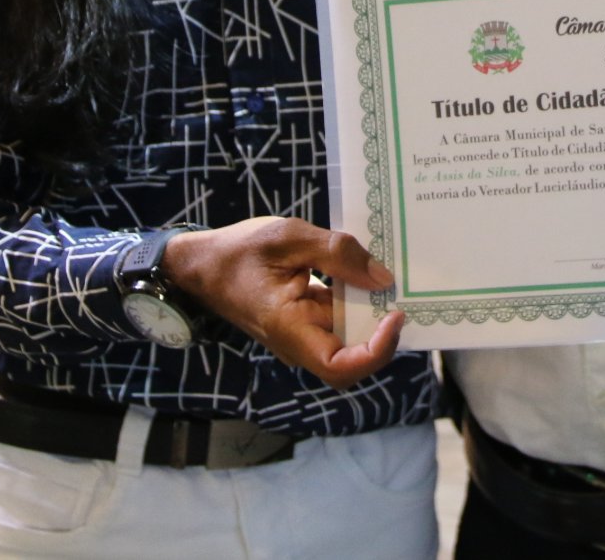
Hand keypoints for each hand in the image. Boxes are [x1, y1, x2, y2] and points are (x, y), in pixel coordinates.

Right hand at [160, 217, 404, 389]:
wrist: (201, 264)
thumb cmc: (238, 251)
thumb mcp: (288, 237)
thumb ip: (336, 254)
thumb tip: (383, 278)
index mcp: (288, 328)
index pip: (340, 367)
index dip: (376, 351)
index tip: (394, 314)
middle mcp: (297, 342)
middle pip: (352, 356)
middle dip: (383, 330)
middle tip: (404, 291)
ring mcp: (301, 334)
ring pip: (348, 337)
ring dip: (372, 312)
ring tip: (391, 275)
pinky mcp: (304, 321)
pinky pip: (337, 319)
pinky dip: (356, 300)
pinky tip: (367, 271)